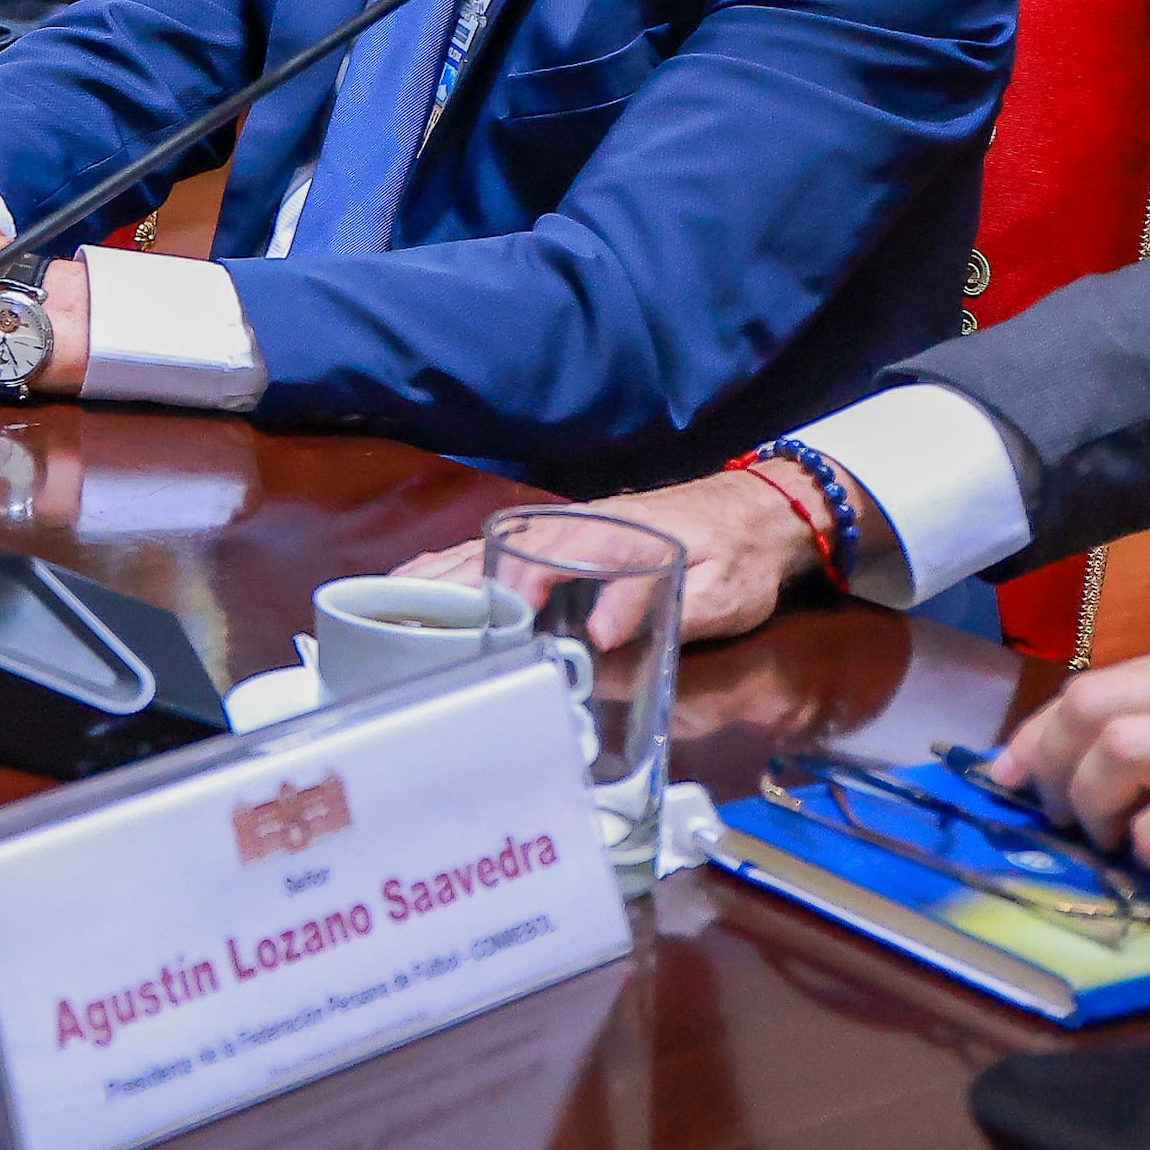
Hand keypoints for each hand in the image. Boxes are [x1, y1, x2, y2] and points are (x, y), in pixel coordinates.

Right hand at [402, 465, 818, 647]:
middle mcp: (576, 527)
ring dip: (440, 571)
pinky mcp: (566, 535)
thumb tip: (593, 634)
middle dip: (447, 582)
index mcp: (609, 540)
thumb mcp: (717, 591)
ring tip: (390, 598)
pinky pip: (499, 545)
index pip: (541, 562)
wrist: (759, 515)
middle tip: (397, 616)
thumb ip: (657, 605)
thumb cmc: (739, 561)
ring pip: (490, 545)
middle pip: (497, 549)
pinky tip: (431, 577)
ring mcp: (565, 527)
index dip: (507, 595)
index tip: (481, 629)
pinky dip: (456, 560)